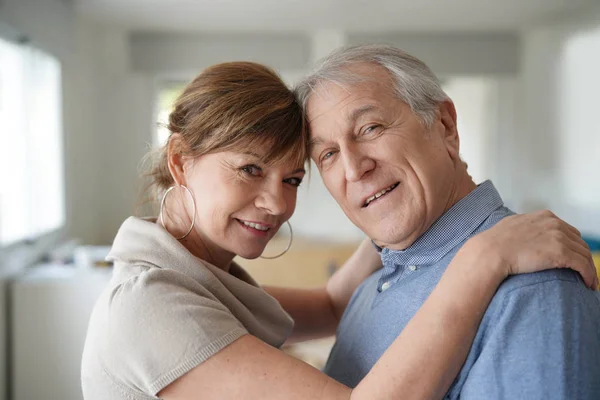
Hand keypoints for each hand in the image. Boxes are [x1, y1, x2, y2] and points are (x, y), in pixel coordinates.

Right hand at [466, 210, 597, 288]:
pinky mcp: (561, 253)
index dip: (573, 246)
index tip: (573, 258)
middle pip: (579, 242)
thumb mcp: (513, 224)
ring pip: (584, 255)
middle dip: (583, 257)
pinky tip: (588, 284)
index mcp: (545, 216)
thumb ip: (525, 226)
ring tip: (588, 281)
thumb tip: (525, 233)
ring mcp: (559, 237)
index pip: (569, 231)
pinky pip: (583, 265)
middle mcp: (555, 224)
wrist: (490, 251)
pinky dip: (589, 275)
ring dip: (588, 269)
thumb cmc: (495, 242)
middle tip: (582, 271)